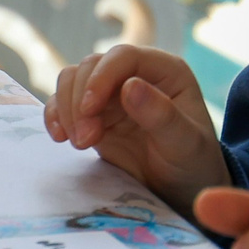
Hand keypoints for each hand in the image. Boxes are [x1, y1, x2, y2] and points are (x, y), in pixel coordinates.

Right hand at [45, 45, 227, 214]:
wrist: (181, 192)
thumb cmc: (193, 165)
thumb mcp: (186, 145)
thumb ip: (162, 116)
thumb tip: (130, 85)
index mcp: (165, 71)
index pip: (123, 56)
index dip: (101, 77)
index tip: (89, 109)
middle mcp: (135, 74)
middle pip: (91, 66)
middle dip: (80, 100)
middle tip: (84, 141)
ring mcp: (112, 92)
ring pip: (72, 79)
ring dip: (66, 109)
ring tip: (78, 144)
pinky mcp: (93, 112)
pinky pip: (63, 101)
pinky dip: (55, 115)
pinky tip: (59, 137)